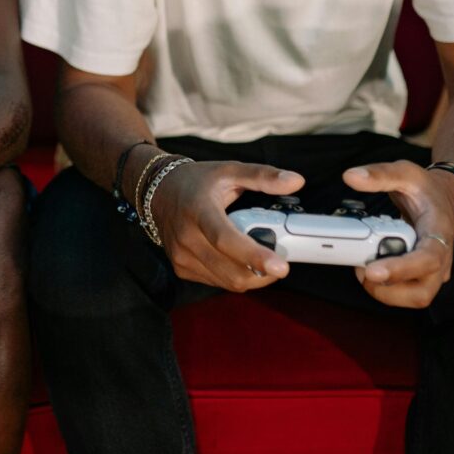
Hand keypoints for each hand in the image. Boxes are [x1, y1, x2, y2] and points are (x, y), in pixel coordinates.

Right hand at [151, 161, 304, 290]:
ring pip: (227, 281)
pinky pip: (216, 282)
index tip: (282, 266)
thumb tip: (296, 181)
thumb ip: (263, 176)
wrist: (158, 191)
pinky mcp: (180, 268)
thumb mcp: (229, 171)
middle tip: (280, 263)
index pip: (226, 239)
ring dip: (252, 277)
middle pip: (231, 270)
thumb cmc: (197, 181)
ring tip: (263, 261)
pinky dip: (234, 276)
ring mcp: (181, 256)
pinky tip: (239, 260)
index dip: (255, 255)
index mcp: (199, 210)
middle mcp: (186, 237)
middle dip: (263, 273)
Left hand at [342, 160, 453, 307]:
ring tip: (364, 268)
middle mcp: (441, 257)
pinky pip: (406, 292)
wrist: (446, 198)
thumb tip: (351, 176)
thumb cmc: (428, 189)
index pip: (427, 259)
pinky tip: (370, 268)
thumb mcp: (406, 173)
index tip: (373, 270)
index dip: (400, 269)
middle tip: (362, 269)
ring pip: (414, 297)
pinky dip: (386, 288)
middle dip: (388, 289)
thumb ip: (379, 174)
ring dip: (385, 292)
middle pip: (422, 291)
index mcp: (439, 232)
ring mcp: (434, 270)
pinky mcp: (423, 275)